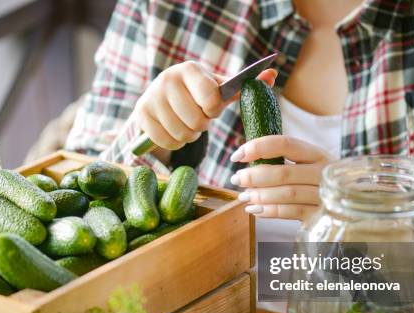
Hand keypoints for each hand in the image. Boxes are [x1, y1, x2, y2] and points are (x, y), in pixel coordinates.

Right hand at [135, 61, 276, 150]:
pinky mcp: (141, 116)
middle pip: (197, 121)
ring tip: (186, 124)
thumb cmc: (196, 94)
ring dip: (189, 136)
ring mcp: (151, 97)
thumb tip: (272, 75)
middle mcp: (167, 79)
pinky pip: (167, 142)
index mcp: (189, 69)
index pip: (211, 98)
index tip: (210, 108)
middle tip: (198, 119)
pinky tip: (173, 130)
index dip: (214, 110)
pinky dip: (174, 143)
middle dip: (202, 126)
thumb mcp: (217, 88)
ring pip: (182, 134)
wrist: (160, 98)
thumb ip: (243, 85)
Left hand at [229, 135, 330, 219]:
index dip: (258, 147)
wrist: (352, 206)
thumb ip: (282, 162)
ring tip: (244, 196)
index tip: (237, 155)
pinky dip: (270, 211)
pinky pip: (292, 212)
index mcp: (317, 154)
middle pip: (283, 172)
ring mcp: (324, 194)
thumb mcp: (307, 167)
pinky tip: (255, 210)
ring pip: (287, 193)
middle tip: (237, 179)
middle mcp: (323, 172)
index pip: (285, 144)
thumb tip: (244, 158)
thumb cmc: (317, 183)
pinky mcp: (321, 215)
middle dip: (254, 176)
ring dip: (260, 195)